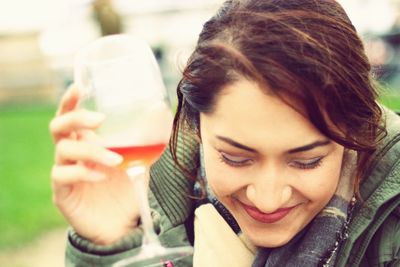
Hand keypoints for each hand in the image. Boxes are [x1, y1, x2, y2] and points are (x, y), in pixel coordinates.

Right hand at [49, 85, 141, 244]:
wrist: (122, 223)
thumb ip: (145, 138)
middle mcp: (72, 153)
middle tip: (100, 120)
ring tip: (116, 160)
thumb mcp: (140, 159)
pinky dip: (83, 172)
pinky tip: (102, 176)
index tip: (79, 86)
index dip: (70, 100)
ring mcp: (64, 171)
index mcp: (86, 140)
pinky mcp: (62, 192)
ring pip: (63, 150)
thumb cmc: (127, 187)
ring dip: (91, 150)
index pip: (71, 115)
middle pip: (58, 126)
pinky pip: (63, 175)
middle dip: (76, 117)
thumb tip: (160, 110)